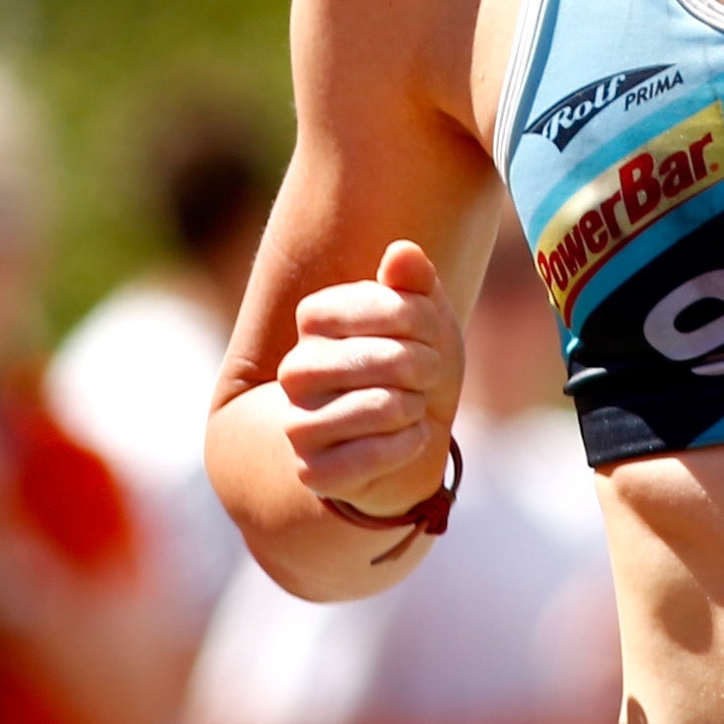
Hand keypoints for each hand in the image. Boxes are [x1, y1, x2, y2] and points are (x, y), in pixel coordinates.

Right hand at [273, 242, 459, 520]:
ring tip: (412, 406)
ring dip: (414, 407)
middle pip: (382, 359)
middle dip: (424, 366)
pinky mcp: (312, 471)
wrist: (410, 436)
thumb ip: (413, 282)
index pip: (378, 305)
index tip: (427, 331)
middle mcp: (296, 370)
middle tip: (428, 373)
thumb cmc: (414, 367)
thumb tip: (402, 251)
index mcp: (314, 320)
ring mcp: (299, 423)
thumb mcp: (424, 319)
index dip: (418, 318)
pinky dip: (407, 445)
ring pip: (379, 407)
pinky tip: (410, 437)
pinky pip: (372, 455)